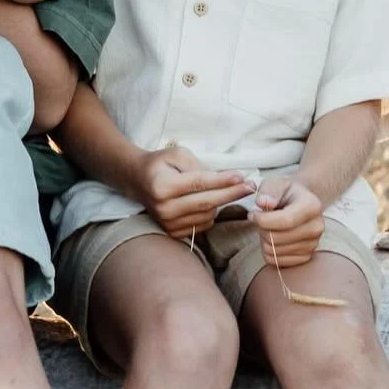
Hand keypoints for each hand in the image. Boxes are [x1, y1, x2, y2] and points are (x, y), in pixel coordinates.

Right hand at [135, 145, 251, 237]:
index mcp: (162, 186)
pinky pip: (203, 224)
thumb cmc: (160, 164)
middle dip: (232, 194)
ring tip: (224, 189)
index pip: (200, 184)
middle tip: (251, 186)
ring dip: (220, 202)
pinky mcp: (173, 233)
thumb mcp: (178, 155)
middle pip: (207, 203)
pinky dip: (210, 213)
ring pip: (208, 215)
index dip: (223, 181)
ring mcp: (168, 224)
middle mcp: (164, 208)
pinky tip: (208, 202)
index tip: (242, 177)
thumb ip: (200, 166)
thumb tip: (227, 179)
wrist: (137, 181)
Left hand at [249, 177, 325, 265]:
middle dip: (261, 228)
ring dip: (264, 239)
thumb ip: (268, 190)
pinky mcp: (305, 257)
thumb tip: (264, 202)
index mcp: (312, 206)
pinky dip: (268, 252)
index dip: (263, 220)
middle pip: (277, 238)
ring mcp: (313, 244)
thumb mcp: (275, 183)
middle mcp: (317, 227)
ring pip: (274, 251)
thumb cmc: (284, 192)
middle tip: (260, 219)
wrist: (298, 202)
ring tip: (268, 227)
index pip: (285, 220)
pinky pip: (276, 262)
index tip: (252, 214)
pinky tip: (272, 238)